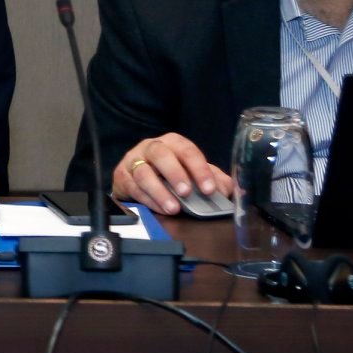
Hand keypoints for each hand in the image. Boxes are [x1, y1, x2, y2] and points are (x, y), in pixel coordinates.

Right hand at [111, 134, 232, 214]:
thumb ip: (213, 180)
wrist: (137, 179)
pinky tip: (160, 209)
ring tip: (173, 208)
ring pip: (144, 172)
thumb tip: (230, 190)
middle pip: (161, 154)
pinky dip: (148, 200)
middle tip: (187, 192)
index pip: (187, 150)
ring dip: (159, 191)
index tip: (209, 189)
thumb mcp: (193, 174)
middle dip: (175, 173)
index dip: (199, 169)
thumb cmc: (169, 175)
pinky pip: (133, 188)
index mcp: (172, 143)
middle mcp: (151, 147)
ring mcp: (134, 161)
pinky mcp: (122, 177)